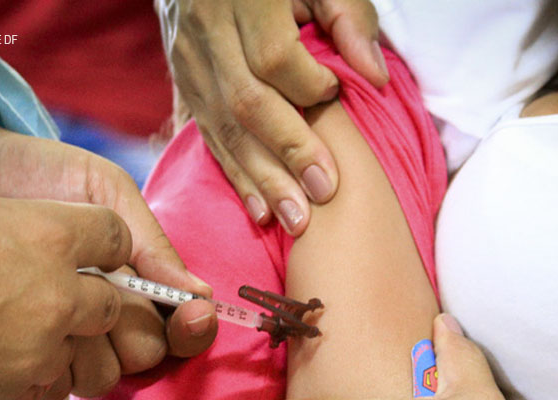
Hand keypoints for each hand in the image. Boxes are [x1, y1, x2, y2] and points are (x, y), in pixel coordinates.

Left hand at [0, 123, 217, 383]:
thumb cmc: (35, 174)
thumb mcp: (102, 189)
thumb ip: (147, 238)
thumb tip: (198, 293)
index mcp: (134, 282)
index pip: (180, 327)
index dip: (191, 328)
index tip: (190, 316)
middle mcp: (107, 317)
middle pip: (147, 354)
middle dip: (135, 331)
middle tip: (103, 294)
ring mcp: (66, 339)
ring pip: (106, 374)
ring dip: (93, 347)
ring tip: (58, 307)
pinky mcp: (23, 356)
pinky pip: (55, 382)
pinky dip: (52, 363)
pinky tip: (30, 330)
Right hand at [0, 194, 131, 399]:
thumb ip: (38, 237)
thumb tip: (75, 262)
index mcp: (48, 237)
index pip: (118, 239)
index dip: (108, 248)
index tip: (96, 258)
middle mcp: (55, 297)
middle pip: (112, 307)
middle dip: (90, 306)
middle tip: (50, 303)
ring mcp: (35, 354)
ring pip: (81, 358)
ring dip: (58, 349)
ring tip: (7, 336)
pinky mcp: (11, 398)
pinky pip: (41, 390)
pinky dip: (22, 378)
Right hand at [157, 0, 386, 234]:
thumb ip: (347, 16)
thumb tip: (374, 75)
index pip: (274, 58)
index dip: (308, 86)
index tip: (336, 95)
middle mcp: (208, 32)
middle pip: (247, 104)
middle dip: (288, 153)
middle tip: (323, 194)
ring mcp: (188, 61)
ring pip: (224, 129)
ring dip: (261, 179)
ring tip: (295, 221)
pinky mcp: (183, 84)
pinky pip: (208, 137)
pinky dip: (236, 176)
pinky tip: (260, 210)